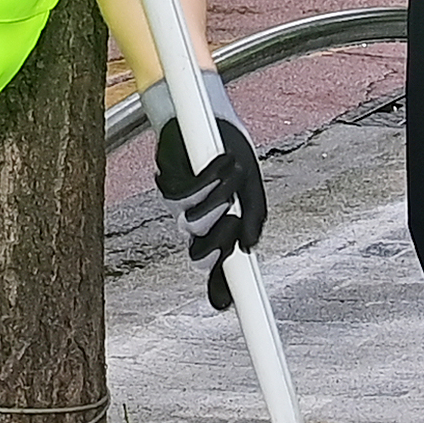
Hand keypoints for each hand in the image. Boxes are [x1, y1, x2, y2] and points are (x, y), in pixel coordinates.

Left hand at [150, 94, 266, 306]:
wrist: (207, 115)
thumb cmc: (230, 153)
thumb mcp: (253, 186)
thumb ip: (254, 216)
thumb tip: (250, 247)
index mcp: (223, 230)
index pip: (221, 271)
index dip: (221, 291)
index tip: (225, 307)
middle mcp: (199, 225)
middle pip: (200, 258)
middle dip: (218, 242)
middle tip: (235, 218)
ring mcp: (181, 208)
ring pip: (192, 226)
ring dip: (215, 199)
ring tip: (233, 171)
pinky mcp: (168, 185)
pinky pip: (183, 196)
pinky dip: (205, 178)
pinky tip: (222, 160)